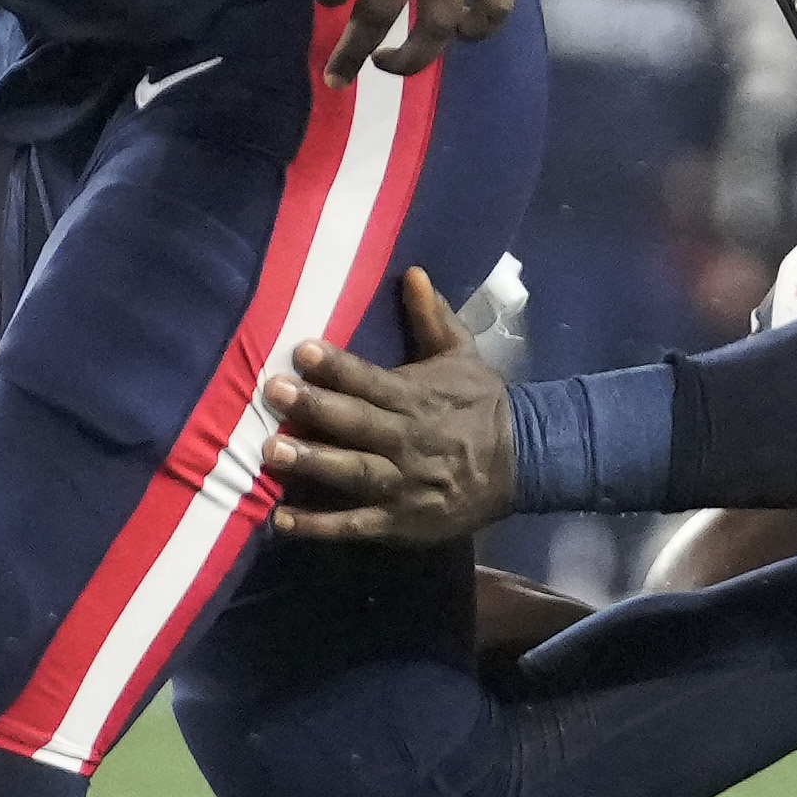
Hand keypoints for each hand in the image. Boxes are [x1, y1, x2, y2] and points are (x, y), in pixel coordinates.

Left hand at [264, 269, 516, 543]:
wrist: (525, 464)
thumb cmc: (482, 405)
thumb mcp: (463, 355)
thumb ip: (432, 317)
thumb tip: (412, 271)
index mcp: (420, 397)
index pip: (373, 380)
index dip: (338, 366)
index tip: (302, 350)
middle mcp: (410, 440)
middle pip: (357, 423)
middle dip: (315, 408)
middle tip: (274, 392)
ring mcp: (406, 484)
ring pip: (355, 472)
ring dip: (314, 464)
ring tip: (271, 454)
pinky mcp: (402, 521)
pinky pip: (357, 524)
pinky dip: (320, 526)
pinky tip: (281, 520)